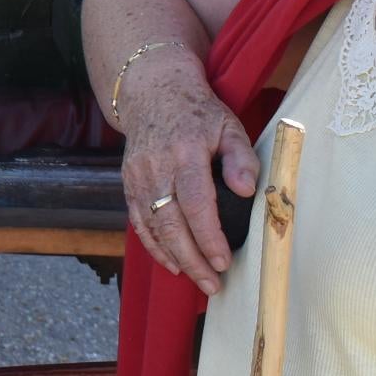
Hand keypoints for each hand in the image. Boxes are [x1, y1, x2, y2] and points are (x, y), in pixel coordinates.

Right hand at [118, 54, 257, 295]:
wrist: (152, 91)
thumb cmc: (198, 111)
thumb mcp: (228, 125)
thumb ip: (241, 158)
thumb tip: (247, 191)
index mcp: (184, 151)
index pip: (196, 203)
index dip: (208, 237)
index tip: (224, 262)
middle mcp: (156, 166)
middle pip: (170, 223)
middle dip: (192, 259)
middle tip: (213, 284)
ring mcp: (138, 176)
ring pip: (152, 227)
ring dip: (175, 258)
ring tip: (199, 280)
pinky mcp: (128, 183)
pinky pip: (138, 222)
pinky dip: (154, 247)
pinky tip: (172, 264)